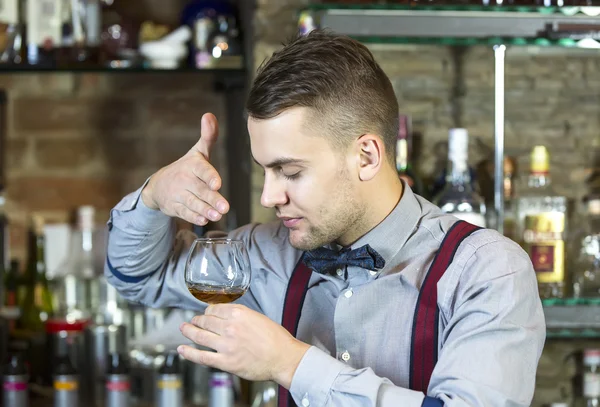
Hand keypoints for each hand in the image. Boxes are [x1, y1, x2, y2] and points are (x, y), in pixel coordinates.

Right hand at [141, 113, 228, 225]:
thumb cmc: (187, 167)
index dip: (209, 177)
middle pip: (200, 190)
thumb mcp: (198, 152)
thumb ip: (208, 136)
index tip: (217, 183)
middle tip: (225, 207)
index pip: (202, 170)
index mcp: (192, 165)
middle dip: (212, 199)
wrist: (159, 185)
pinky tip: (204, 220)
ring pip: (193, 203)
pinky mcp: (175, 207)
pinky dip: (194, 217)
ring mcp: (178, 195)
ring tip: (217, 215)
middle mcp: (184, 180)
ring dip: (205, 210)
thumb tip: (209, 115)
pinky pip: (185, 213)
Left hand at [178, 304, 310, 388]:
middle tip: (193, 320)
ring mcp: (226, 345)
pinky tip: (182, 349)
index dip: (208, 311)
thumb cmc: (276, 339)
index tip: (206, 313)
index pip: (215, 309)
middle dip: (197, 320)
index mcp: (239, 314)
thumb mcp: (259, 318)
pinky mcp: (226, 362)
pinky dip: (189, 353)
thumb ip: (241, 316)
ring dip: (189, 331)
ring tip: (184, 329)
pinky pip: (202, 357)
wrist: (283, 357)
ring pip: (200, 336)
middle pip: (206, 321)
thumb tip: (227, 317)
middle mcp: (230, 327)